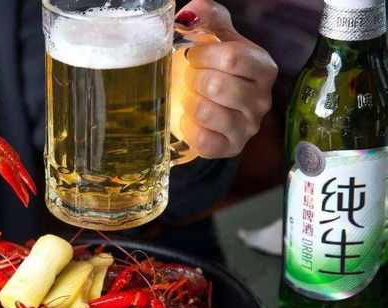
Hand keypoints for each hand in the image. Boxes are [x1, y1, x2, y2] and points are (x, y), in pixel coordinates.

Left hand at [175, 0, 277, 158]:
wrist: (212, 105)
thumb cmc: (214, 67)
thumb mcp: (216, 36)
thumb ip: (206, 15)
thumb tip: (189, 14)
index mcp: (263, 67)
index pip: (232, 58)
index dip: (203, 55)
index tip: (193, 56)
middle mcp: (262, 99)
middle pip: (216, 86)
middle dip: (193, 80)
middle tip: (191, 79)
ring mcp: (248, 127)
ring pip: (207, 112)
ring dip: (190, 102)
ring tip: (192, 98)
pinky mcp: (231, 148)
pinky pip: (202, 139)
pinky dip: (189, 127)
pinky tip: (191, 119)